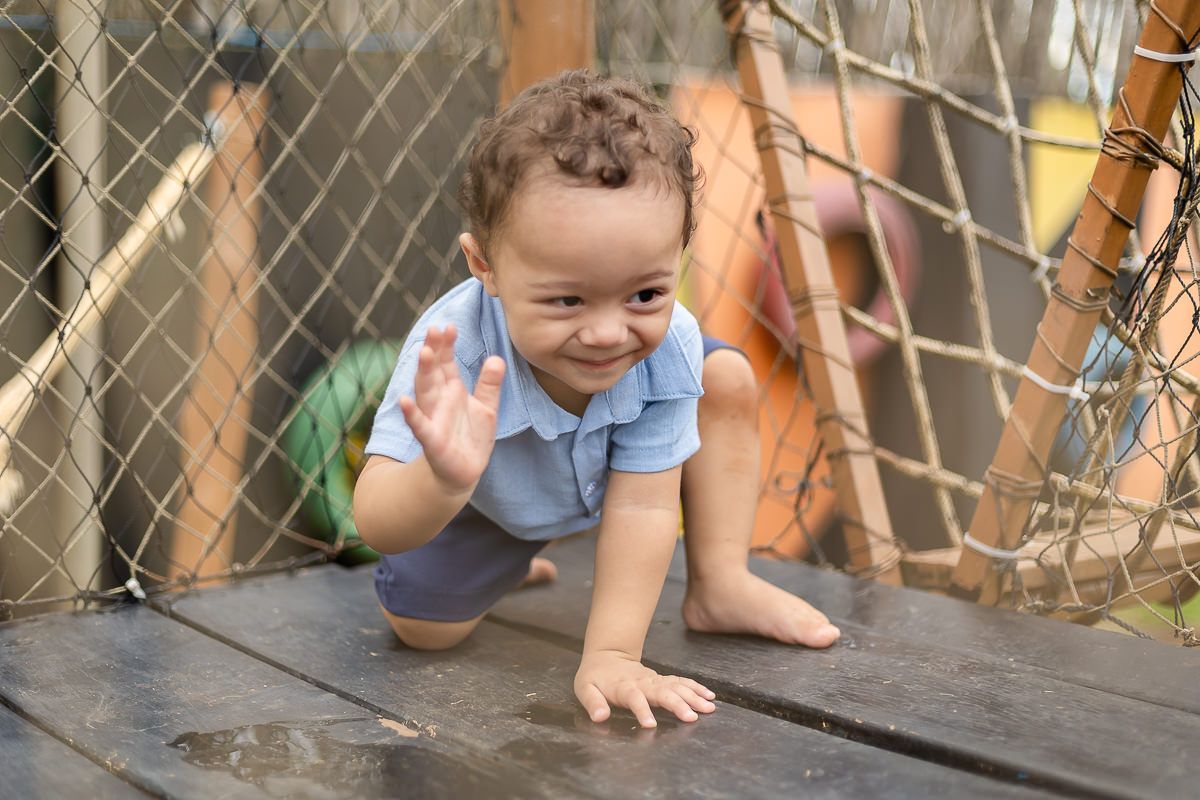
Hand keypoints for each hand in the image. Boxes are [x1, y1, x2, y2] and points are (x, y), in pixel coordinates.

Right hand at [399, 324, 504, 492]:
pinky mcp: (432, 441)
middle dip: (434, 351)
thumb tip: (497, 358)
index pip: (447, 363)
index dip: (447, 346)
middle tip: (435, 329)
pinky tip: (403, 402)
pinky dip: (411, 415)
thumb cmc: (470, 438)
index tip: (448, 326)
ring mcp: (433, 420)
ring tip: (424, 353)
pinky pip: (420, 426)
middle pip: (434, 372)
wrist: (462, 474)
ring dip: (424, 373)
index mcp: (452, 391)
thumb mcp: (486, 408)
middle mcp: (439, 402)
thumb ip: (489, 385)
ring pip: (425, 393)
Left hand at [574, 650, 715, 727]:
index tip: (650, 725)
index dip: (641, 711)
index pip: (634, 699)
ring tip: (709, 707)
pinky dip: (695, 688)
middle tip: (692, 717)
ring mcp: (654, 680)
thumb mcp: (585, 689)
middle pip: (662, 692)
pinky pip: (681, 682)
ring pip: (676, 686)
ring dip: (692, 696)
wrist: (607, 656)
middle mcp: (643, 683)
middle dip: (677, 704)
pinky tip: (709, 696)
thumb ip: (593, 702)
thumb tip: (599, 717)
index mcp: (624, 687)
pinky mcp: (662, 680)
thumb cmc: (595, 677)